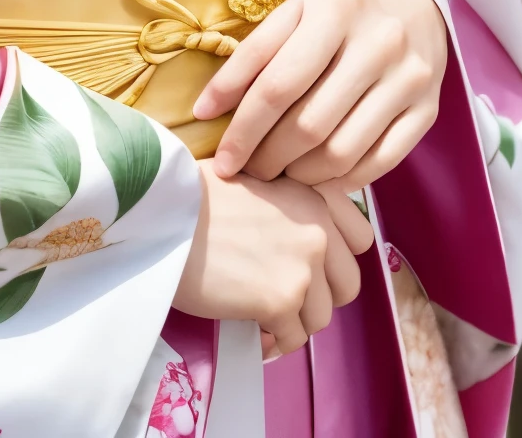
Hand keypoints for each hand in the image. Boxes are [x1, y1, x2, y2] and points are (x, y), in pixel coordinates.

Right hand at [174, 162, 372, 355]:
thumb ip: (288, 207)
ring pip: (319, 318)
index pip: (360, 238)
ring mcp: (303, 268)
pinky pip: (290, 340)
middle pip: (347, 286)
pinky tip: (249, 331)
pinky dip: (271, 342)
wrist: (161, 213)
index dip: (337, 257)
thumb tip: (300, 244)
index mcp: (313, 195)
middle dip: (318, 296)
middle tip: (283, 296)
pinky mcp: (280, 301)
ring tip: (260, 315)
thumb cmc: (193, 193)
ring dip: (292, 322)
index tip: (310, 265)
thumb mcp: (255, 179)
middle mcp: (318, 230)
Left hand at [193, 0, 447, 188]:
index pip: (277, 85)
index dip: (243, 129)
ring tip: (279, 174)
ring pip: (343, 152)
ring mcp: (407, 80)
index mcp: (332, 11)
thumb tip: (207, 109)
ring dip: (302, 175)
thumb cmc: (338, 8)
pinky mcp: (427, 110)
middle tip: (248, 170)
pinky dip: (342, 180)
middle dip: (268, 158)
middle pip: (309, 125)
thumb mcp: (293, 10)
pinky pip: (379, 163)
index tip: (222, 158)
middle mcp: (376, 45)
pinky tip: (319, 176)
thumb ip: (251, 56)